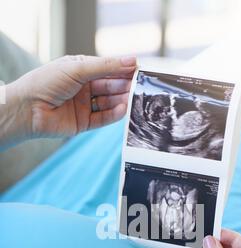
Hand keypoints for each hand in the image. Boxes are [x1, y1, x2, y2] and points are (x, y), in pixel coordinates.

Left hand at [4, 54, 135, 142]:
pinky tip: (123, 109)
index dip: (123, 69)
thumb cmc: (46, 82)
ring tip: (134, 99)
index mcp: (81, 70)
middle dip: (125, 86)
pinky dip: (114, 114)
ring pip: (109, 102)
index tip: (139, 70)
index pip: (108, 69)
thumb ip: (106, 66)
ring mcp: (84, 105)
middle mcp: (84, 87)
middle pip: (110, 86)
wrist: (28, 109)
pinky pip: (103, 118)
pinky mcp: (84, 122)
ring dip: (121, 100)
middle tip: (140, 86)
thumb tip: (131, 61)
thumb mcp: (78, 69)